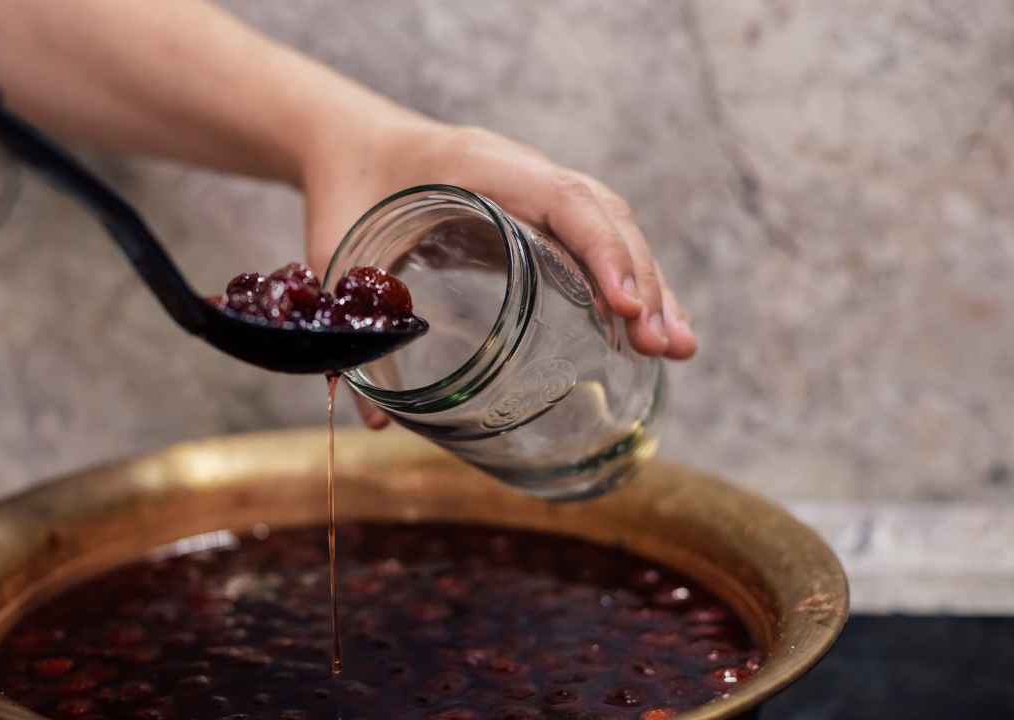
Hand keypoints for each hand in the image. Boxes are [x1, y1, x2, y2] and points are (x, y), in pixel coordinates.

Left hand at [303, 122, 696, 427]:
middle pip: (603, 216)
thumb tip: (374, 422)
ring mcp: (537, 190)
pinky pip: (597, 239)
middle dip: (641, 280)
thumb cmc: (344, 191)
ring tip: (676, 347)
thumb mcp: (336, 251)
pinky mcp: (540, 213)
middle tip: (662, 347)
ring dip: (650, 284)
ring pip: (612, 228)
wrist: (351, 143)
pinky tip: (650, 327)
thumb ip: (352, 324)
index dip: (601, 248)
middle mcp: (522, 172)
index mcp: (479, 166)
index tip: (624, 306)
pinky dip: (629, 281)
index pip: (563, 197)